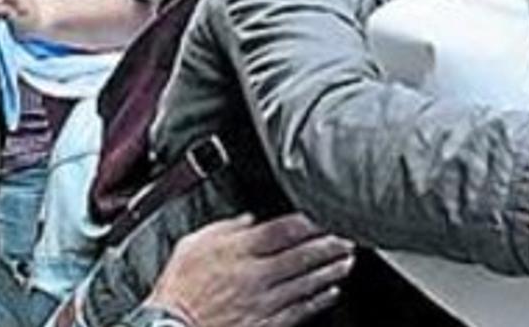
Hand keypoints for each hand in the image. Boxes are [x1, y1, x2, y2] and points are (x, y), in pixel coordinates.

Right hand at [146, 213, 354, 326]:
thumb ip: (225, 229)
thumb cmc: (178, 290)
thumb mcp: (193, 245)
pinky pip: (299, 311)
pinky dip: (318, 300)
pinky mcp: (264, 325)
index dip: (311, 222)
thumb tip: (248, 219)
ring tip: (348, 259)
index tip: (329, 214)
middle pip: (303, 256)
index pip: (285, 230)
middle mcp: (256, 276)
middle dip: (331, 245)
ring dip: (331, 270)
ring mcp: (262, 303)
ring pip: (306, 283)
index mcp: (239, 251)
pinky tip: (331, 292)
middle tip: (350, 236)